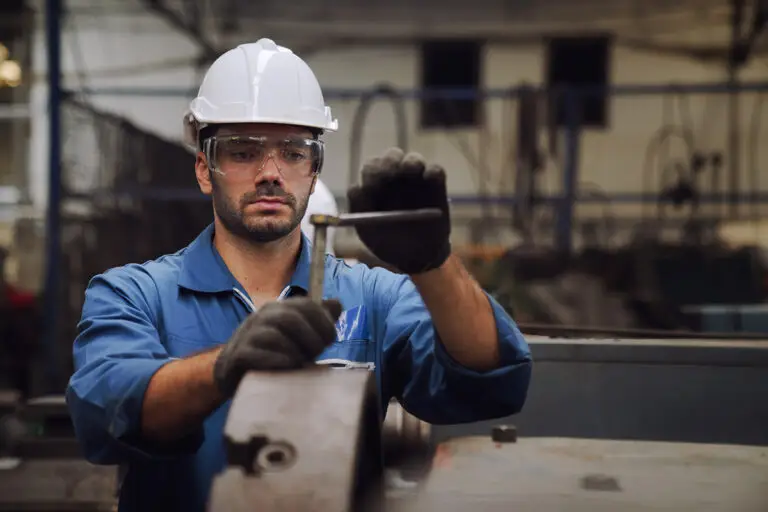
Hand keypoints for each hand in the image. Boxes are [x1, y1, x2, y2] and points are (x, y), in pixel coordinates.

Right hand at [213, 297, 342, 396]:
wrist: (233, 371)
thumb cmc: (273, 352)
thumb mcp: (296, 334)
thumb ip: (316, 320)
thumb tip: (337, 304)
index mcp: (279, 309)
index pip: (306, 304)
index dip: (323, 321)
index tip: (330, 340)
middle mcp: (262, 317)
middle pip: (291, 318)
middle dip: (311, 338)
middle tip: (316, 354)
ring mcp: (247, 335)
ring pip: (275, 336)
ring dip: (295, 352)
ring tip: (301, 363)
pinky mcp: (238, 355)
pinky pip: (257, 355)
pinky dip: (277, 361)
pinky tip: (287, 368)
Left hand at [347, 147, 450, 273]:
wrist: (415, 257)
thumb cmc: (388, 243)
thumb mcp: (368, 231)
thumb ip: (359, 209)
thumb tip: (356, 188)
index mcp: (375, 185)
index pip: (372, 167)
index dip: (372, 171)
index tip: (374, 182)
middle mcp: (395, 177)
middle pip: (392, 157)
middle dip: (390, 161)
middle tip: (391, 171)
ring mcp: (416, 179)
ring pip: (414, 159)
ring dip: (411, 162)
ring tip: (411, 171)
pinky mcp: (435, 185)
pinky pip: (436, 171)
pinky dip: (433, 173)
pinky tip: (430, 181)